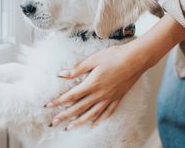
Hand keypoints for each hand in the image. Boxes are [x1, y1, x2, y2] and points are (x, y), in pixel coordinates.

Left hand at [45, 14, 184, 129]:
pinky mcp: (118, 98)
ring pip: (92, 114)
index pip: (71, 96)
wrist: (136, 59)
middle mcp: (100, 94)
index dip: (58, 101)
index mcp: (92, 84)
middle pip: (79, 108)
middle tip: (54, 122)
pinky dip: (99, 119)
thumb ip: (77, 69)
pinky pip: (107, 112)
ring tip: (70, 127)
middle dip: (65, 116)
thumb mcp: (93, 59)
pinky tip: (94, 124)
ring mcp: (109, 98)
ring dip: (79, 122)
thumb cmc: (115, 56)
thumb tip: (62, 74)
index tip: (48, 106)